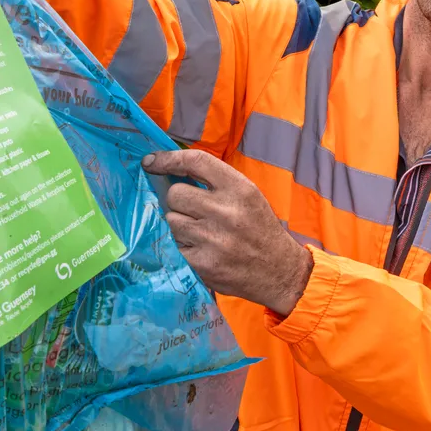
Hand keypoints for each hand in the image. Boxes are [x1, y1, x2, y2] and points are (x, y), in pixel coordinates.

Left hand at [142, 150, 313, 315]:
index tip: (150, 161)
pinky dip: (183, 247)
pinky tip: (201, 250)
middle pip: (175, 193)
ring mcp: (212, 239)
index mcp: (239, 188)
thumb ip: (215, 182)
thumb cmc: (259, 229)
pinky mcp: (202, 263)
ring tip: (202, 233)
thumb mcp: (248, 196)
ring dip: (180, 225)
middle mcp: (225, 211)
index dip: (168, 159)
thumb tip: (169, 171)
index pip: (196, 161)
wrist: (280, 272)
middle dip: (177, 201)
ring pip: (171, 220)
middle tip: (192, 211)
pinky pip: (174, 245)